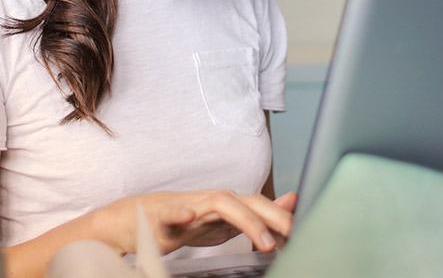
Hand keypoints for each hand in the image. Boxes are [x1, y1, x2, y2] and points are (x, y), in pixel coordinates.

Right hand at [92, 190, 296, 256]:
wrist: (136, 221)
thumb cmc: (183, 221)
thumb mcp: (225, 222)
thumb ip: (257, 214)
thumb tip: (292, 202)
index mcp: (228, 205)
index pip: (261, 206)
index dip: (283, 217)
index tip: (305, 233)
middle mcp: (212, 200)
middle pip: (247, 201)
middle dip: (273, 216)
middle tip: (294, 235)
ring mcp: (188, 206)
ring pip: (219, 204)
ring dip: (244, 220)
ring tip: (263, 241)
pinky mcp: (162, 216)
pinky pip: (171, 213)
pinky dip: (179, 214)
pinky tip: (188, 218)